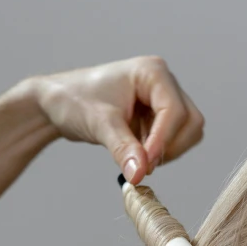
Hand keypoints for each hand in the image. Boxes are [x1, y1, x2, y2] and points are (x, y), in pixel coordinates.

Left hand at [32, 56, 204, 182]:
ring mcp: (162, 99)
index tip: (147, 164)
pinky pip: (174, 138)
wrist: (56, 102)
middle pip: (189, 121)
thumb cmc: (72, 100)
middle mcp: (162, 82)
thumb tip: (140, 173)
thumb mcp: (99, 124)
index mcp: (152, 72)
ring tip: (138, 159)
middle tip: (143, 165)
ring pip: (187, 131)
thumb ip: (123, 148)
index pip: (174, 110)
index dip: (164, 140)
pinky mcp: (156, 115)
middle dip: (170, 146)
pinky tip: (137, 155)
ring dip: (168, 151)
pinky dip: (160, 152)